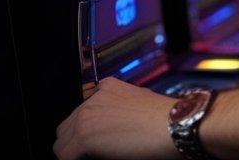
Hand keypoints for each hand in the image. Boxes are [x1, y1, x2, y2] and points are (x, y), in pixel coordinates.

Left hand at [53, 77, 179, 158]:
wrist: (177, 123)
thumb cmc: (167, 119)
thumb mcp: (140, 103)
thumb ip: (117, 110)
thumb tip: (108, 131)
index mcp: (107, 86)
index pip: (81, 111)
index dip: (87, 129)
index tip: (96, 140)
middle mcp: (93, 98)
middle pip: (67, 127)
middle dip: (77, 141)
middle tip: (95, 152)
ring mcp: (86, 116)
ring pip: (61, 143)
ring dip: (74, 152)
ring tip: (96, 156)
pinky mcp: (83, 137)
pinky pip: (64, 157)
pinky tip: (98, 159)